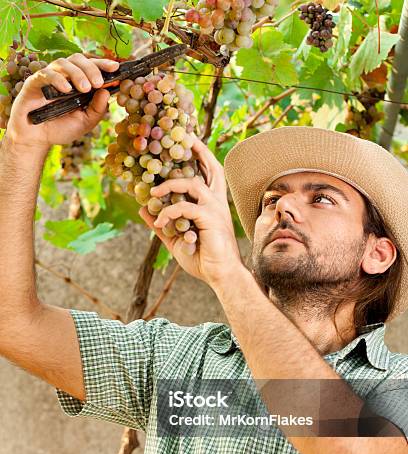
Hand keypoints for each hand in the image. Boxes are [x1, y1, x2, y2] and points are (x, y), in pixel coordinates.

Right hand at [5, 53, 119, 149]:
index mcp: (78, 82)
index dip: (103, 64)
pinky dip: (58, 79)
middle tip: (98, 83)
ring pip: (64, 63)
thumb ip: (97, 109)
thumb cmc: (61, 128)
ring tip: (85, 88)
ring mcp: (49, 77)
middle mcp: (65, 76)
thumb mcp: (85, 122)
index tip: (115, 68)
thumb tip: (107, 92)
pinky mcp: (35, 82)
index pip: (91, 66)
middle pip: (79, 59)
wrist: (37, 138)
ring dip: (77, 73)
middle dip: (91, 68)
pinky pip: (46, 74)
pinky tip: (66, 89)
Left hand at [138, 134, 242, 287]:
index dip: (200, 156)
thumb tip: (144, 210)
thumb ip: (162, 223)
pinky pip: (184, 208)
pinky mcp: (209, 218)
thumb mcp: (176, 239)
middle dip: (198, 150)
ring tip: (153, 193)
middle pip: (211, 168)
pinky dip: (168, 213)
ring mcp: (215, 209)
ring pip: (191, 184)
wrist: (220, 275)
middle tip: (183, 136)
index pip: (208, 174)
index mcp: (212, 204)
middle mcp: (216, 202)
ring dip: (169, 186)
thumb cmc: (203, 258)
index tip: (188, 140)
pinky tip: (158, 223)